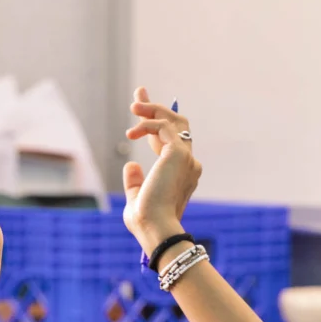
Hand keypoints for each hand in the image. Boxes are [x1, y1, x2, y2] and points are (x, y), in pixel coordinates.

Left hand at [122, 86, 201, 253]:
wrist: (155, 228)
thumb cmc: (146, 220)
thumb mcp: (137, 198)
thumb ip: (136, 182)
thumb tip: (131, 163)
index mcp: (182, 173)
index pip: (172, 140)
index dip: (156, 123)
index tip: (141, 111)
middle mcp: (189, 163)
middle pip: (177, 124)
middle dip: (157, 108)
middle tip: (138, 94)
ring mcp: (187, 158)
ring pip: (174, 121)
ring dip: (152, 110)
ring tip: (133, 106)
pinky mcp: (179, 154)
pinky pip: (164, 127)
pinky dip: (149, 124)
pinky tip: (133, 132)